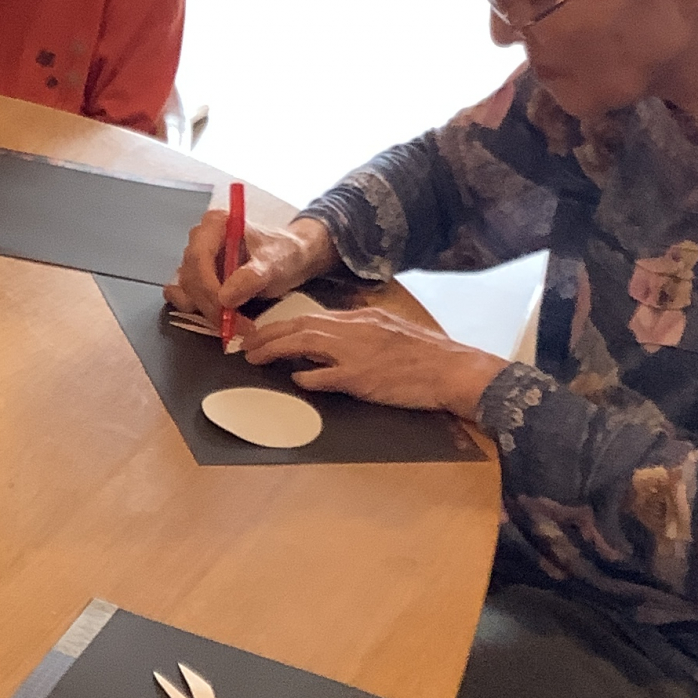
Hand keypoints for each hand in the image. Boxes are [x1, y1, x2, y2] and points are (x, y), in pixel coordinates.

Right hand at [166, 209, 334, 324]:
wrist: (293, 258)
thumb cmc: (284, 253)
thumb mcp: (274, 262)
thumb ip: (251, 277)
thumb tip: (225, 298)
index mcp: (215, 224)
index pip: (198, 257)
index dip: (208, 287)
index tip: (226, 309)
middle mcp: (200, 239)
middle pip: (190, 276)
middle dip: (210, 304)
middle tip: (234, 324)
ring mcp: (197, 260)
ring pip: (186, 290)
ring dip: (206, 310)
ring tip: (234, 322)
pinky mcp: (198, 278)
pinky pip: (186, 297)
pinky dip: (200, 310)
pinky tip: (222, 317)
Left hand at [240, 305, 505, 418]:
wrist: (451, 369)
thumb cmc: (425, 354)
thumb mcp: (389, 329)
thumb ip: (360, 331)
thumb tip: (333, 337)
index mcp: (361, 319)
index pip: (312, 317)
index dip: (282, 325)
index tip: (261, 332)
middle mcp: (355, 330)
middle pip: (302, 326)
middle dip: (269, 334)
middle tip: (245, 343)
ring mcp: (357, 353)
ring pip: (306, 344)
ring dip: (276, 350)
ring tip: (254, 358)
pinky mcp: (362, 378)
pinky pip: (326, 376)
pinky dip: (308, 377)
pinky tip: (294, 381)